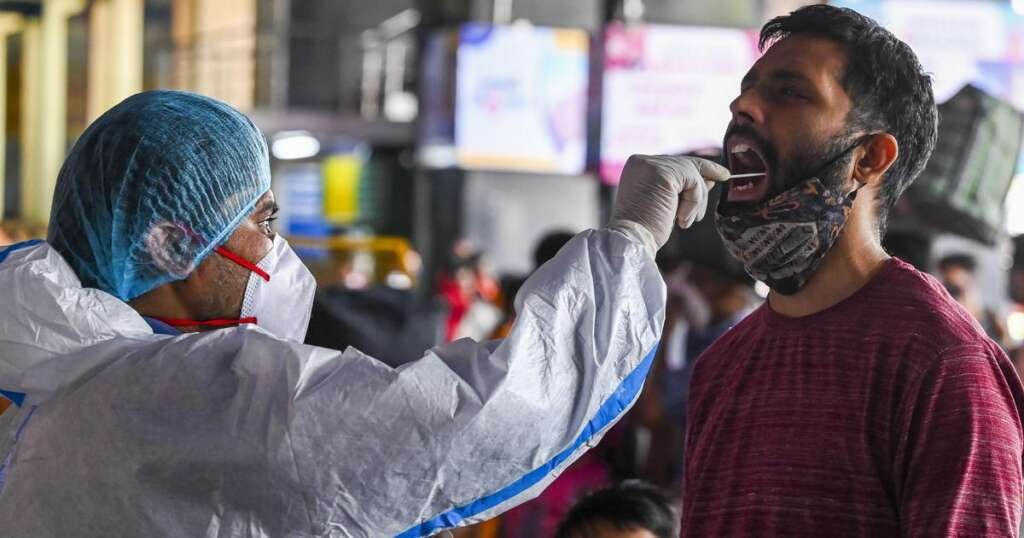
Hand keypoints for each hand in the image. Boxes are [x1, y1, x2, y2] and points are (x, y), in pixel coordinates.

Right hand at [607, 155, 729, 256]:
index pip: (673, 162)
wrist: (632, 241)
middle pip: (684, 164)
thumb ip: (682, 188)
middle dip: (704, 176)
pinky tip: (682, 220)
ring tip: (685, 221)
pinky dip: (694, 202)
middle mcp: (642, 161)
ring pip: (691, 173)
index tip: (718, 174)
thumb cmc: (646, 229)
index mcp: (638, 167)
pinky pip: (693, 182)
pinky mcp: (663, 173)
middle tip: (724, 176)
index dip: (696, 169)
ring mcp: (652, 165)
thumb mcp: (667, 203)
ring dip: (696, 200)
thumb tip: (709, 178)